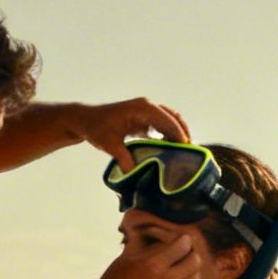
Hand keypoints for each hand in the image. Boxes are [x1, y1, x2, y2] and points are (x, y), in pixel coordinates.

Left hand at [75, 99, 190, 169]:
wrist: (86, 120)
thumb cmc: (96, 128)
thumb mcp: (108, 144)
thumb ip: (122, 157)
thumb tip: (133, 172)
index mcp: (142, 108)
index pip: (166, 119)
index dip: (178, 133)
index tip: (187, 147)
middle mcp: (147, 106)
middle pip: (173, 118)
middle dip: (183, 133)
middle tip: (191, 152)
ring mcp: (146, 111)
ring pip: (170, 120)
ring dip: (178, 133)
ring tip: (185, 152)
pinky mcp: (144, 118)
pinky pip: (162, 125)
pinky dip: (170, 135)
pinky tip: (173, 150)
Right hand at [91, 233, 205, 278]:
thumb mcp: (126, 257)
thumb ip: (143, 244)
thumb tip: (151, 231)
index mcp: (155, 264)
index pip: (183, 245)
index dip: (184, 240)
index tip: (182, 240)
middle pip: (195, 262)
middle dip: (191, 254)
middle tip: (185, 255)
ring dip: (190, 272)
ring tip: (182, 271)